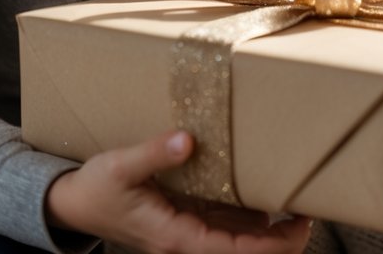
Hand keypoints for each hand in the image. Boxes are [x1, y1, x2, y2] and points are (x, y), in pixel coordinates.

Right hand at [45, 131, 311, 253]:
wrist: (74, 204)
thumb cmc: (95, 189)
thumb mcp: (119, 168)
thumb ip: (152, 154)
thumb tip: (187, 140)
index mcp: (174, 238)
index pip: (234, 252)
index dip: (273, 245)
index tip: (300, 224)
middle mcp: (186, 242)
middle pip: (244, 252)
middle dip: (281, 240)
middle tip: (308, 210)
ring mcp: (188, 235)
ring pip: (238, 242)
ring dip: (269, 231)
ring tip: (298, 201)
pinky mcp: (187, 223)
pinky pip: (226, 227)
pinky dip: (250, 218)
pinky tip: (268, 197)